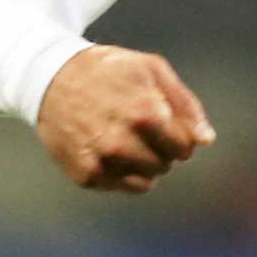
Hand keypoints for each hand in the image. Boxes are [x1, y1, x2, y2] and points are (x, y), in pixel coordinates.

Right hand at [36, 46, 214, 194]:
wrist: (50, 78)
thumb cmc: (108, 70)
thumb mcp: (151, 69)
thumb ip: (185, 104)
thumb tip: (206, 140)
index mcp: (145, 113)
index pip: (185, 147)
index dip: (179, 135)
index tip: (164, 123)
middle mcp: (123, 142)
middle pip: (167, 165)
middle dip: (161, 149)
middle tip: (140, 128)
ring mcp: (102, 161)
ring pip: (148, 181)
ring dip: (144, 164)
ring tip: (124, 138)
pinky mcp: (86, 175)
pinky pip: (123, 186)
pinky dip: (122, 172)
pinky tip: (108, 149)